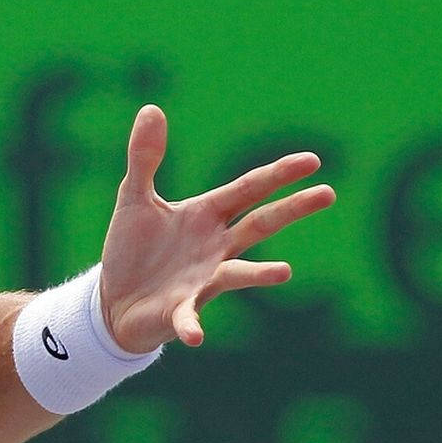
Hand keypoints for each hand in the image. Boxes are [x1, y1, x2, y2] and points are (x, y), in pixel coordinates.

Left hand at [99, 105, 334, 351]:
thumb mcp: (133, 198)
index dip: (277, 175)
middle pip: (259, 224)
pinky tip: (197, 335)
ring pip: (237, 274)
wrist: (113, 301)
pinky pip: (189, 318)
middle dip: (291, 209)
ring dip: (258, 275)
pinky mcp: (180, 311)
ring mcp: (202, 281)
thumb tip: (151, 107)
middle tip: (328, 194)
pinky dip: (193, 325)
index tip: (312, 160)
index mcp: (206, 216)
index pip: (248, 190)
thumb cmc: (132, 250)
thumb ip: (144, 158)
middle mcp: (214, 248)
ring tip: (283, 273)